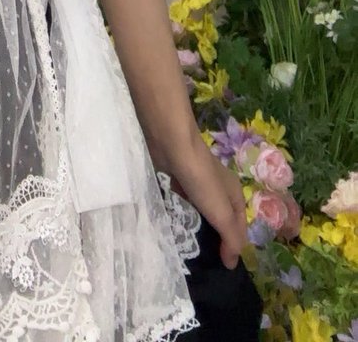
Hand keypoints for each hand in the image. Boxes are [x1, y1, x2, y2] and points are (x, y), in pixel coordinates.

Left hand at [161, 134, 248, 269]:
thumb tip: (233, 264)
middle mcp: (219, 188)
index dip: (234, 246)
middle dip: (217, 237)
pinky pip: (185, 201)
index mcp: (235, 194)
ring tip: (191, 247)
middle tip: (206, 260)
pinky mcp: (179, 179)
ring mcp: (198, 182)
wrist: (173, 146)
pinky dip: (184, 213)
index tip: (223, 266)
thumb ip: (230, 238)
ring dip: (199, 226)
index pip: (240, 227)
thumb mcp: (222, 213)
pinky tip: (176, 224)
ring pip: (202, 211)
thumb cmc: (202, 180)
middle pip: (222, 219)